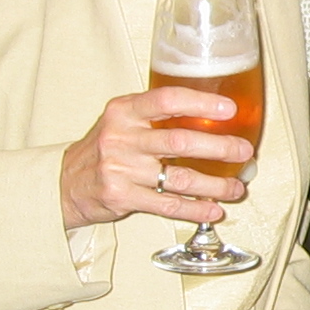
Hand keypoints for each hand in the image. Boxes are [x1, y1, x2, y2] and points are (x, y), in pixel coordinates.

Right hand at [60, 87, 255, 229]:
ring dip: (215, 185)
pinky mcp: (121, 196)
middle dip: (219, 148)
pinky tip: (213, 209)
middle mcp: (121, 137)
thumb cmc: (104, 148)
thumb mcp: (121, 120)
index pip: (166, 100)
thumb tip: (211, 116)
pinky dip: (195, 209)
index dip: (201, 103)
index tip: (230, 108)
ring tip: (235, 188)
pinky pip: (167, 205)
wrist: (65, 183)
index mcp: (124, 111)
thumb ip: (155, 115)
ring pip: (179, 178)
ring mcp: (120, 168)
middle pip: (180, 141)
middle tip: (243, 151)